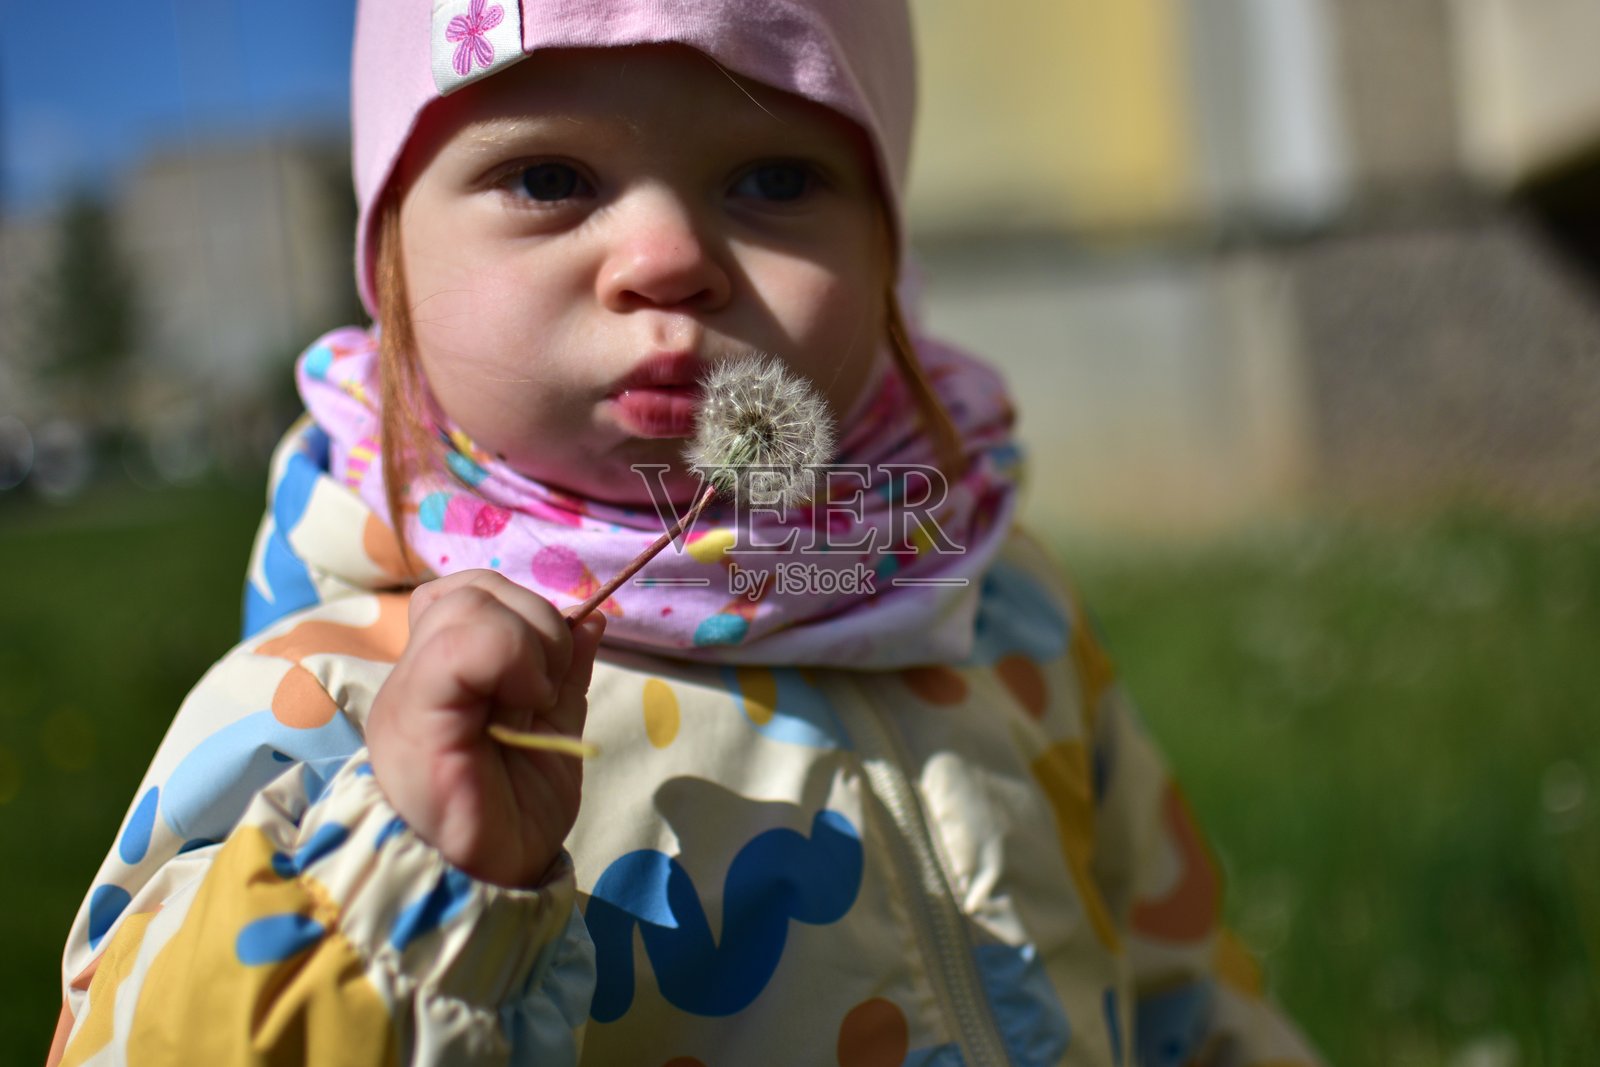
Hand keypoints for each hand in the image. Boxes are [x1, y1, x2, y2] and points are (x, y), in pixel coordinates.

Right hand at [367, 570, 605, 887]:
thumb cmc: (509, 823)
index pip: (475, 594)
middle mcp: (418, 672)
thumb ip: (564, 675)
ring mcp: (409, 688)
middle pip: (475, 587)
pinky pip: (462, 640)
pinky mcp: (413, 709)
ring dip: (528, 641)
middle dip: (537, 622)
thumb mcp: (552, 734)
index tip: (554, 673)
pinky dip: (510, 655)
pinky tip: (525, 702)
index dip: (527, 614)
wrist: (479, 888)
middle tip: (548, 690)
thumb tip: (592, 618)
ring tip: (534, 701)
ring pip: (469, 600)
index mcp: (446, 675)